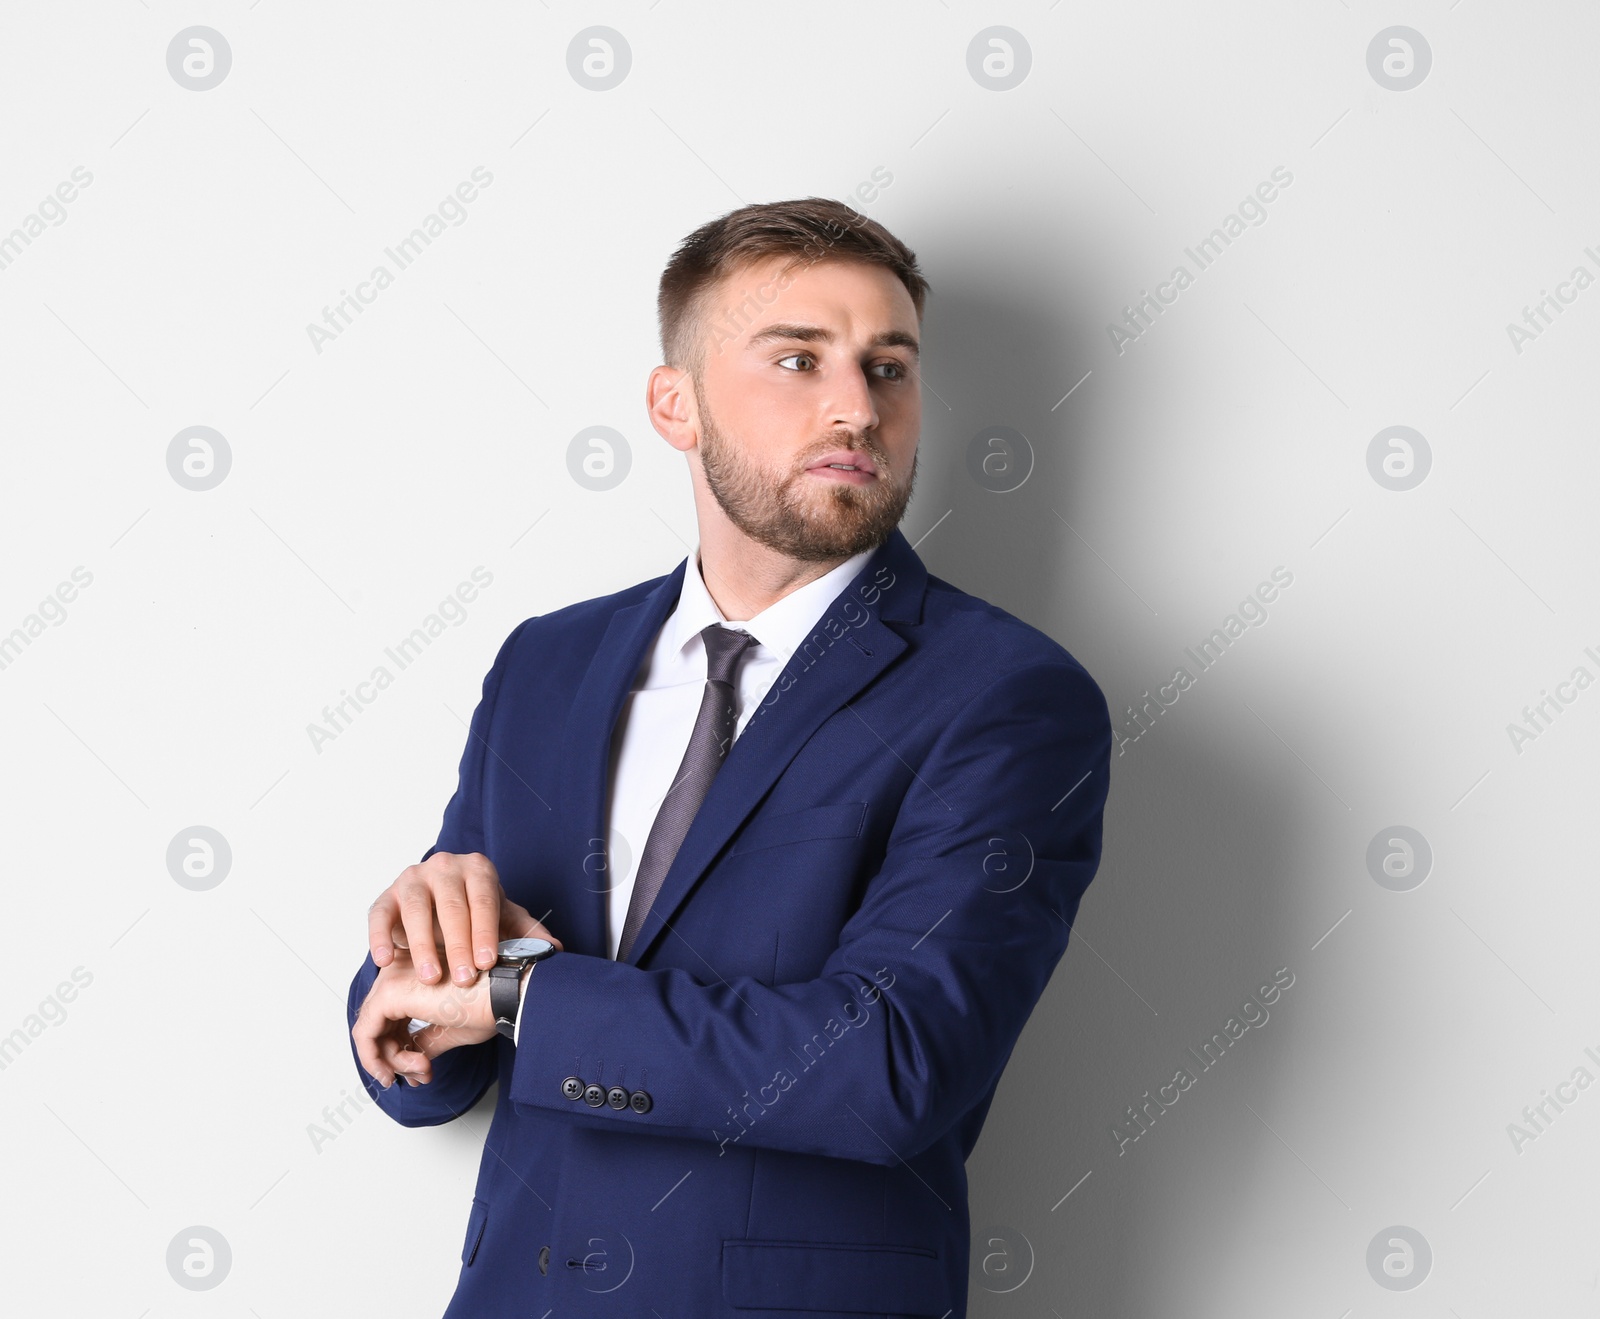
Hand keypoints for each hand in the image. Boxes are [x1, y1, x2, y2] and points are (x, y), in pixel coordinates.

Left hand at [351, 947, 498, 1088]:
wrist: (506, 995)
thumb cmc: (490, 1003)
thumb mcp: (449, 1028)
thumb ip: (423, 1042)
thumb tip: (410, 1066)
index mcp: (416, 972)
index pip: (392, 1016)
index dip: (402, 1049)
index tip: (423, 1070)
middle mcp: (399, 969)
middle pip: (380, 1023)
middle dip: (396, 1057)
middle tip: (422, 1074)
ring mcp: (392, 979)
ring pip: (371, 1030)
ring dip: (393, 1061)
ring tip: (423, 1070)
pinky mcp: (388, 993)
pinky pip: (365, 1033)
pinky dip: (375, 1058)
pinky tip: (397, 1072)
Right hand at [367, 851, 562, 986]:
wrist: (439, 899)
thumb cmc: (475, 911)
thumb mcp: (501, 919)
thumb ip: (525, 933)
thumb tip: (555, 950)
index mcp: (478, 869)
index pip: (483, 900)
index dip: (485, 932)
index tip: (487, 962)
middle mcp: (445, 867)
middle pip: (451, 905)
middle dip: (457, 944)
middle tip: (463, 978)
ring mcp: (413, 878)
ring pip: (415, 909)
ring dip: (422, 945)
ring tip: (431, 977)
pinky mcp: (386, 895)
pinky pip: (379, 914)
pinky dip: (380, 936)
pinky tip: (385, 960)